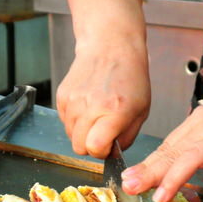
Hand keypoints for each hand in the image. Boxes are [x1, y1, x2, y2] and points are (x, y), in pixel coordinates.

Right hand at [56, 36, 150, 158]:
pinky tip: (87, 106)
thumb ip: (127, 137)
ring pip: (70, 136)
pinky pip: (64, 122)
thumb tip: (110, 154)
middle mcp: (90, 106)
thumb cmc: (129, 77)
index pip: (94, 148)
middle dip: (91, 145)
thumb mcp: (141, 110)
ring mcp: (73, 101)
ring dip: (82, 133)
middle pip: (79, 147)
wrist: (110, 47)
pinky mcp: (62, 96)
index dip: (101, 151)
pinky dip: (74, 120)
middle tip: (102, 132)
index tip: (108, 144)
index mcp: (113, 111)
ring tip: (95, 116)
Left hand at [121, 84, 202, 201]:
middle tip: (132, 187)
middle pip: (174, 151)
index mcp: (197, 124)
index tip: (128, 179)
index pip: (166, 147)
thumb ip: (193, 150)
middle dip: (150, 171)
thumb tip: (167, 172)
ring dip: (175, 175)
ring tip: (161, 194)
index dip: (146, 165)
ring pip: (196, 154)